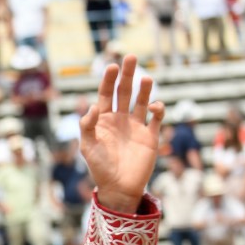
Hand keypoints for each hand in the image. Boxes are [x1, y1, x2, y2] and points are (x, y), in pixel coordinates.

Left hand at [80, 55, 164, 212]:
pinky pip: (156, 119)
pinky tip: (154, 107)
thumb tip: (92, 106)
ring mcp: (136, 126)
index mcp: (103, 120)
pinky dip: (157, 110)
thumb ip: (88, 126)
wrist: (118, 188)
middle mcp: (120, 119)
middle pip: (124, 92)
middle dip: (127, 75)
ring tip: (146, 78)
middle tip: (131, 57)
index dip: (108, 80)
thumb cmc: (99, 168)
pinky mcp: (150, 136)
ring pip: (141, 102)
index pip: (106, 94)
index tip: (112, 66)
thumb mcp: (88, 147)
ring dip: (144, 89)